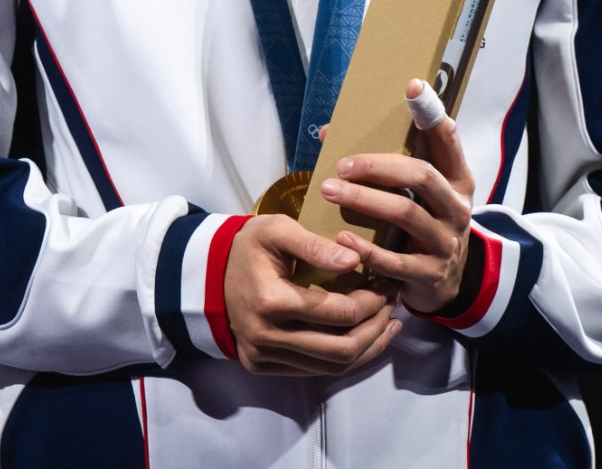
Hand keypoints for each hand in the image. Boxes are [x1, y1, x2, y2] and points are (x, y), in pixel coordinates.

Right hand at [223, 212, 401, 374]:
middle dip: (375, 328)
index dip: (370, 301)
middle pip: (340, 349)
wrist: (208, 273)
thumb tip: (355, 259)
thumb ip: (315, 244)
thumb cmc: (247, 246)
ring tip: (387, 324)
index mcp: (271, 301)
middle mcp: (266, 337)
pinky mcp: (263, 367)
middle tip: (392, 305)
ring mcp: (264, 357)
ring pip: (331, 367)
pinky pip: (314, 371)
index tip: (386, 283)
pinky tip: (363, 339)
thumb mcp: (278, 229)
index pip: (337, 313)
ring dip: (366, 348)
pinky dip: (344, 358)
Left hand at [319, 79, 476, 315]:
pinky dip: (367, 250)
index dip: (431, 112)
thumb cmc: (420, 225)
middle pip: (421, 175)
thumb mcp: (417, 195)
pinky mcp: (430, 275)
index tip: (413, 86)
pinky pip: (396, 261)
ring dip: (364, 201)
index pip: (448, 138)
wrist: (445, 285)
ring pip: (406, 213)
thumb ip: (385, 163)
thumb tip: (327, 132)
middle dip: (378, 166)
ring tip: (331, 192)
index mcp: (456, 179)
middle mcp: (457, 207)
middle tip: (341, 165)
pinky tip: (342, 239)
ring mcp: (446, 242)